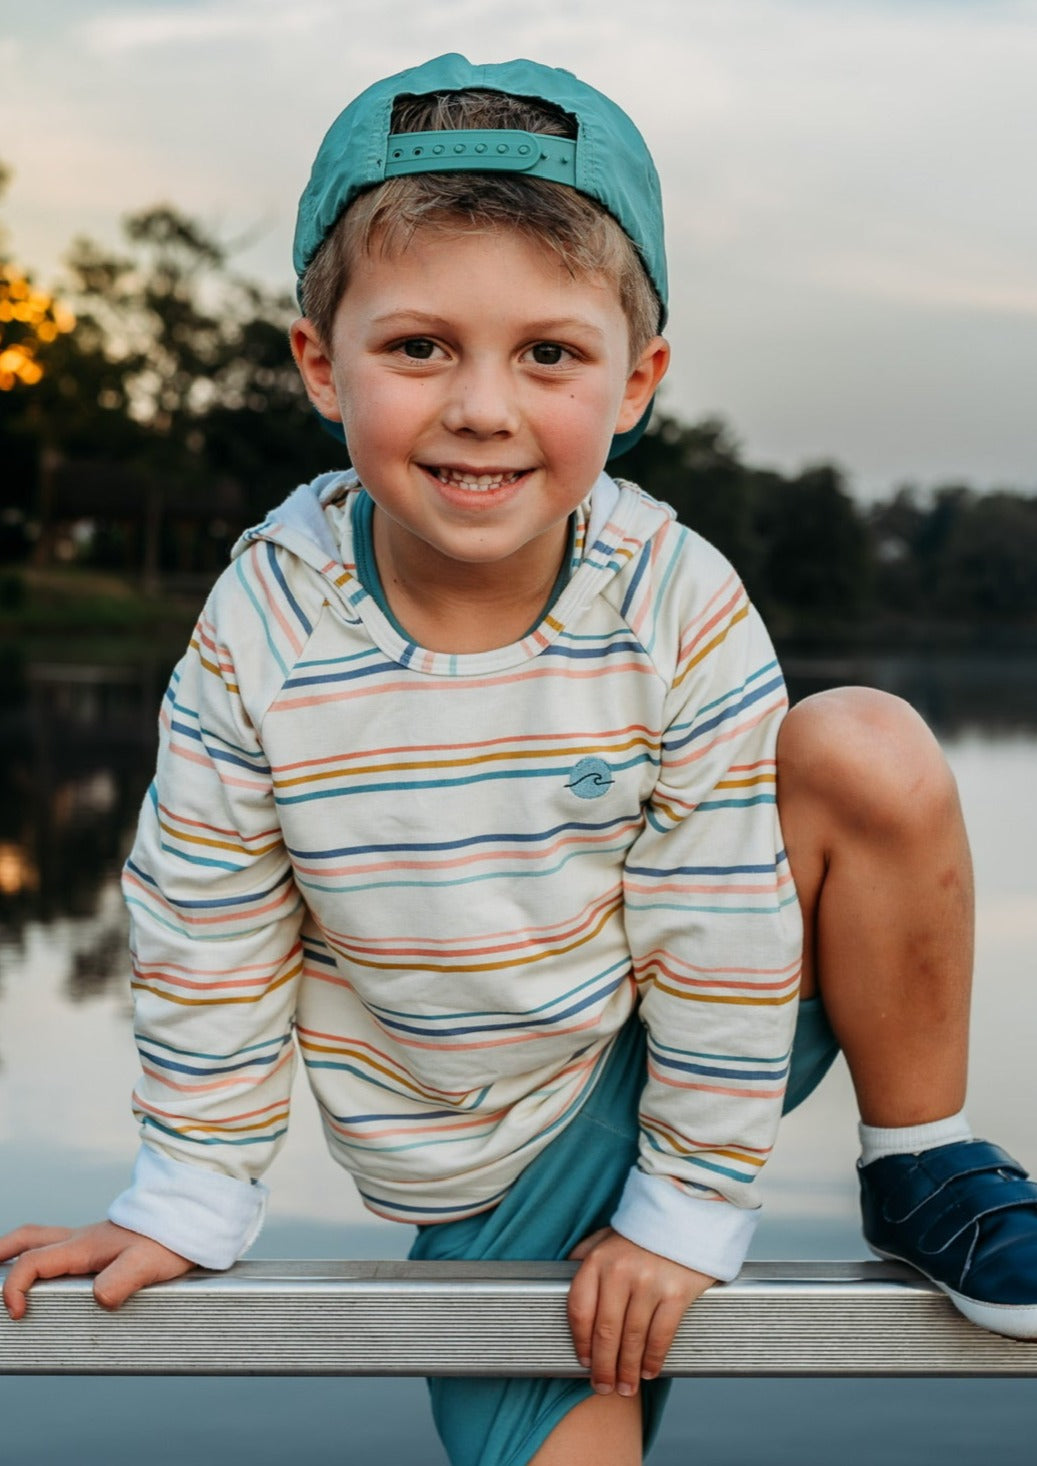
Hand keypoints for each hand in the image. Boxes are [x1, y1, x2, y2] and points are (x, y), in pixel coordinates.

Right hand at [0, 1220, 192, 1318]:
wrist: (193, 1217)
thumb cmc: (170, 1240)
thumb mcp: (145, 1265)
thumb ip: (120, 1282)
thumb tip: (98, 1299)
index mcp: (82, 1246)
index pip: (33, 1262)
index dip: (16, 1287)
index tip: (18, 1312)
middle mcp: (81, 1240)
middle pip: (29, 1238)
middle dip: (2, 1253)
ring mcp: (92, 1239)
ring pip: (45, 1237)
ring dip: (20, 1250)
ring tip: (5, 1266)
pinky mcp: (105, 1244)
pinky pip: (64, 1244)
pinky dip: (46, 1253)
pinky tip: (53, 1269)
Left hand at [567, 1227, 713, 1395]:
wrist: (689, 1211)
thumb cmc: (644, 1228)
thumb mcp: (607, 1235)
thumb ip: (586, 1255)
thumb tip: (566, 1275)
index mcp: (598, 1260)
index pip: (580, 1309)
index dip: (579, 1341)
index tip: (582, 1361)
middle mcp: (620, 1273)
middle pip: (605, 1332)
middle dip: (603, 1366)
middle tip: (603, 1387)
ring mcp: (649, 1283)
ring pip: (632, 1338)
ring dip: (627, 1370)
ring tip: (626, 1388)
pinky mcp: (677, 1292)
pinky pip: (661, 1335)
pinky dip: (653, 1358)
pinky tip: (649, 1371)